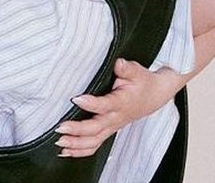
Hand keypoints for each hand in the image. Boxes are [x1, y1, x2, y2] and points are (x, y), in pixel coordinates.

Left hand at [54, 58, 184, 157]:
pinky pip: (94, 145)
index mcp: (122, 103)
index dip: (91, 104)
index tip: (76, 99)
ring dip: (76, 144)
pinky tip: (66, 151)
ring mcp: (112, 127)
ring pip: (94, 141)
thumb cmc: (143, 83)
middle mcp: (116, 118)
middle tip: (60, 127)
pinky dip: (80, 151)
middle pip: (96, 128)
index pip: (105, 105)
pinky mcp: (108, 130)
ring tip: (60, 142)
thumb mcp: (136, 71)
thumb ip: (126, 68)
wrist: (154, 96)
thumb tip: (118, 64)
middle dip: (77, 130)